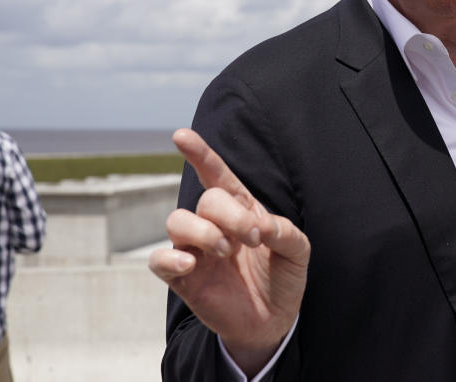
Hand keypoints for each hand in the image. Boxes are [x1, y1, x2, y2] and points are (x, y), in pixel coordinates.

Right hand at [148, 129, 309, 375]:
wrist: (274, 321)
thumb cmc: (283, 278)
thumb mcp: (297, 252)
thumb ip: (285, 232)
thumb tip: (262, 225)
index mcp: (240, 210)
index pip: (217, 176)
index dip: (200, 155)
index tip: (181, 135)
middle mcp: (213, 225)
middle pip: (206, 201)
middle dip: (231, 215)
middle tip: (252, 238)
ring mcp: (195, 250)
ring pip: (176, 222)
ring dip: (203, 232)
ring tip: (227, 251)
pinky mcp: (183, 277)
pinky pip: (158, 259)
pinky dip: (170, 257)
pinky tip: (191, 263)